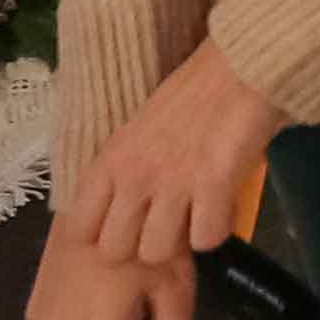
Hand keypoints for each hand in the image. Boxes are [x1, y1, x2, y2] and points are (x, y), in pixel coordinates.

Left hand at [58, 42, 279, 271]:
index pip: (79, 225)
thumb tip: (124, 209)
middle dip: (139, 244)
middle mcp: (133, 177)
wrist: (239, 67)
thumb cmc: (191, 95)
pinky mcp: (213, 186)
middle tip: (163, 226)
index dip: (101, 234)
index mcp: (110, 160)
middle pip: (115, 250)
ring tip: (194, 218)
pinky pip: (206, 240)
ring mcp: (172, 184)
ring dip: (179, 242)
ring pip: (156, 252)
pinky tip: (221, 209)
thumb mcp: (138, 130)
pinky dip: (216, 230)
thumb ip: (125, 169)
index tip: (125, 227)